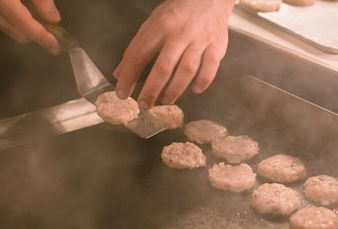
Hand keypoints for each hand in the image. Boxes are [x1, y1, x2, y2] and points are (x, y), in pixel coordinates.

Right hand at [0, 0, 61, 54]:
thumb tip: (53, 20)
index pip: (23, 23)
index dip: (41, 36)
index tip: (55, 47)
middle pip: (19, 33)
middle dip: (36, 33)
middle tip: (51, 27)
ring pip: (13, 32)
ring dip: (26, 28)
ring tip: (35, 14)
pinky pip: (6, 27)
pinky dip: (17, 23)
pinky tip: (20, 9)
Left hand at [114, 0, 235, 108]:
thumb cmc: (177, 14)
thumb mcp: (153, 24)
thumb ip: (137, 48)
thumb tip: (120, 74)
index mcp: (159, 26)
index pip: (139, 55)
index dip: (129, 77)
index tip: (122, 94)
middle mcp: (179, 34)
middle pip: (163, 67)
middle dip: (151, 90)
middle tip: (144, 105)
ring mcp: (200, 40)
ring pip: (186, 71)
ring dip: (174, 90)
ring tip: (165, 101)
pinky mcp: (217, 46)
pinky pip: (210, 69)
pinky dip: (202, 82)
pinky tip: (194, 90)